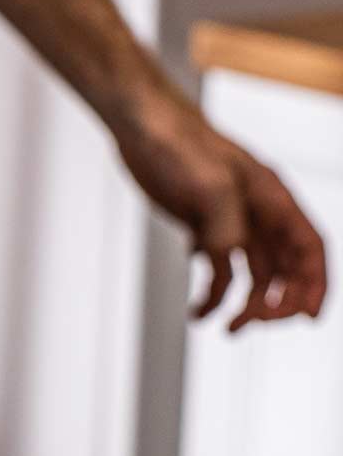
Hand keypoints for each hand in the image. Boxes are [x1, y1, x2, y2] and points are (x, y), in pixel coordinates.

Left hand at [114, 86, 326, 329]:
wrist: (142, 127)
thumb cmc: (178, 145)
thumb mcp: (209, 184)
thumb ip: (225, 226)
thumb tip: (225, 260)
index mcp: (273, 199)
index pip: (309, 248)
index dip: (314, 285)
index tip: (307, 319)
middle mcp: (259, 213)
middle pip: (286, 268)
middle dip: (277, 302)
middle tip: (249, 325)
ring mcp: (232, 220)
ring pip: (254, 273)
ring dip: (245, 303)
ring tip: (225, 328)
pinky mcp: (204, 225)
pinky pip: (219, 267)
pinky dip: (212, 292)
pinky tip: (196, 309)